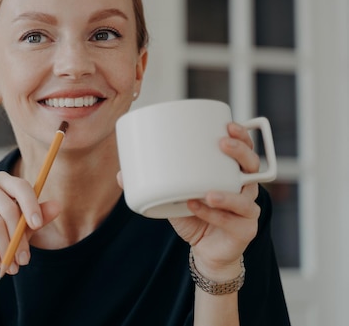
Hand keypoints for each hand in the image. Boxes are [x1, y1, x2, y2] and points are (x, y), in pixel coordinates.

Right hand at [0, 171, 59, 280]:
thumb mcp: (21, 230)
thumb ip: (37, 217)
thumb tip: (57, 206)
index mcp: (0, 181)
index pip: (19, 185)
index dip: (31, 204)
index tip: (37, 225)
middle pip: (7, 206)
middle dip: (18, 237)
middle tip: (25, 259)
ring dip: (6, 249)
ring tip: (12, 266)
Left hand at [168, 122, 260, 278]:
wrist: (206, 250)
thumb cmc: (193, 215)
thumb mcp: (172, 196)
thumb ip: (154, 183)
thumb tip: (122, 175)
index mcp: (231, 174)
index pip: (244, 149)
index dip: (243, 135)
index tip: (228, 125)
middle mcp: (244, 189)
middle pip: (253, 166)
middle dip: (240, 152)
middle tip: (222, 144)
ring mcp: (247, 210)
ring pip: (246, 198)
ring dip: (228, 193)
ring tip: (208, 192)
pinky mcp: (245, 230)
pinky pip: (233, 220)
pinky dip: (214, 215)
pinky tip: (199, 207)